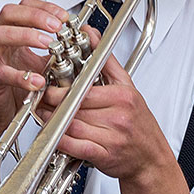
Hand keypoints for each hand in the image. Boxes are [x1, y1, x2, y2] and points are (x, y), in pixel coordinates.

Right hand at [0, 0, 65, 190]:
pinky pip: (2, 72)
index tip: (63, 15)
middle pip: (9, 14)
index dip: (44, 7)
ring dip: (27, 36)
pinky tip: (37, 80)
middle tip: (57, 25)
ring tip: (47, 44)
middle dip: (36, 16)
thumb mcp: (38, 64)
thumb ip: (54, 53)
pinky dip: (21, 76)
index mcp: (9, 33)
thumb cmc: (11, 88)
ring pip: (0, 35)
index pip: (23, 7)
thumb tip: (81, 42)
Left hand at [39, 34, 188, 193]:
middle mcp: (119, 115)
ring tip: (45, 117)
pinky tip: (54, 137)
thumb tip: (92, 34)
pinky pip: (76, 146)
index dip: (62, 87)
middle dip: (53, 103)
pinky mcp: (105, 155)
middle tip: (42, 101)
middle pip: (75, 105)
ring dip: (52, 121)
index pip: (84, 87)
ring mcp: (112, 136)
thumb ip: (107, 61)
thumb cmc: (139, 125)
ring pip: (71, 124)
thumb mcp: (127, 88)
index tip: (51, 85)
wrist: (151, 159)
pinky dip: (61, 142)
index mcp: (123, 96)